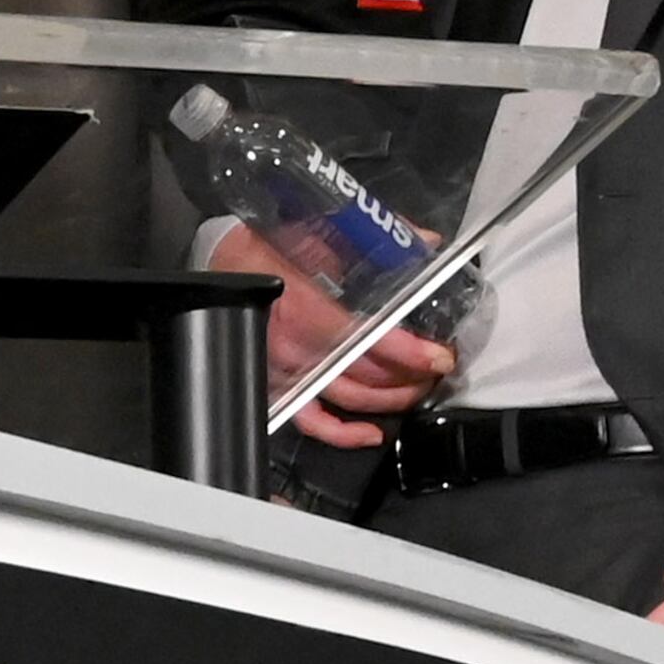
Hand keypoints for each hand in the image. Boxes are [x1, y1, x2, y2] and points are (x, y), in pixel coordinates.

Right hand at [204, 226, 451, 447]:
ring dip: (393, 398)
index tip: (440, 356)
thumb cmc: (266, 246)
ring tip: (418, 386)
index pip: (372, 340)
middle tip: (436, 364)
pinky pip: (313, 422)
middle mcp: (298, 346)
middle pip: (370, 375)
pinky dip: (344, 435)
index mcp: (308, 307)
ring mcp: (288, 371)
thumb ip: (374, 235)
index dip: (412, 354)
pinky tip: (372, 433)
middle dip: (413, 374)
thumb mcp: (318, 228)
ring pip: (353, 399)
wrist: (223, 264)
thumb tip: (423, 239)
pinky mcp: (278, 385)